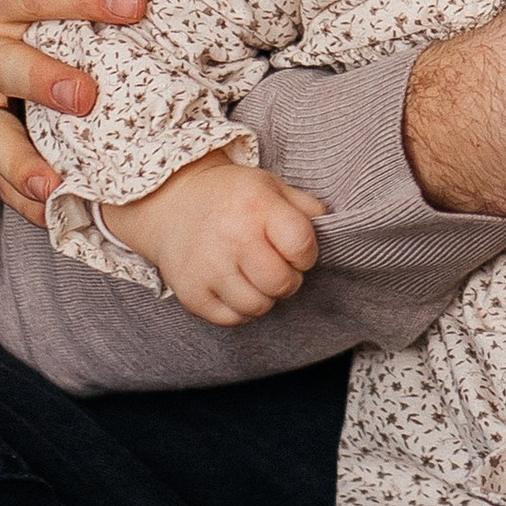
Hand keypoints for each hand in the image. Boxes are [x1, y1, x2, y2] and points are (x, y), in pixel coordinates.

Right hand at [106, 157, 329, 325]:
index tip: (295, 249)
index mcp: (256, 206)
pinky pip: (232, 319)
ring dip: (263, 296)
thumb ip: (306, 208)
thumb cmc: (232, 197)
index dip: (306, 254)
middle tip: (275, 265)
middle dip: (287, 279)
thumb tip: (333, 232)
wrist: (172, 202)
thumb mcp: (270, 186)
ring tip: (252, 274)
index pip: (302, 247)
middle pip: (282, 284)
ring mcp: (208, 268)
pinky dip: (239, 308)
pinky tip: (233, 284)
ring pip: (258, 307)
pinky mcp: (191, 294)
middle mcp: (231, 238)